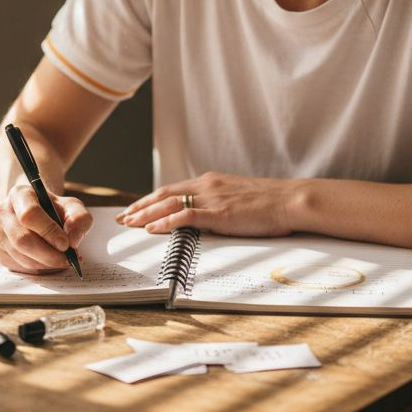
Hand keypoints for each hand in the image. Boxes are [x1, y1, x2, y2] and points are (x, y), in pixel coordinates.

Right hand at [0, 182, 92, 273]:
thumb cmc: (55, 209)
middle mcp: (3, 213)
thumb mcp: (72, 207)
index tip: (65, 244)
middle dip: (48, 254)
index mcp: (19, 194)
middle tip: (67, 259)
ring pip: (22, 257)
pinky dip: (41, 269)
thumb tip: (72, 240)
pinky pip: (21, 267)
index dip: (48, 231)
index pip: (29, 214)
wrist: (39, 214)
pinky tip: (51, 261)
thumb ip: (79, 219)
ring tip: (63, 259)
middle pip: (22, 240)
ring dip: (46, 263)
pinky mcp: (1, 252)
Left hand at [116, 171, 295, 236]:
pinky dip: (166, 221)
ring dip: (146, 214)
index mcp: (210, 182)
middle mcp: (207, 186)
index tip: (133, 209)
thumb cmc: (269, 203)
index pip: (172, 189)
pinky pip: (187, 215)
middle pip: (164, 194)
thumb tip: (204, 216)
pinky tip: (153, 229)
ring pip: (169, 203)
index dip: (149, 200)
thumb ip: (218, 202)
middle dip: (139, 207)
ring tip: (129, 224)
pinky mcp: (220, 213)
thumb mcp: (238, 198)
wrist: (290, 200)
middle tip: (121, 218)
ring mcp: (212, 198)